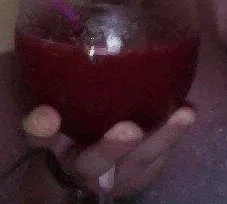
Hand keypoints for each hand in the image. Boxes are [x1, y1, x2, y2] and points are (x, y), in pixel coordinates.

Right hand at [21, 104, 195, 197]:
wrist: (81, 174)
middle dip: (111, 148)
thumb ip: (55, 95)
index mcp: (53, 146)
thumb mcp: (57, 114)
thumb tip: (59, 49)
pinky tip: (187, 113)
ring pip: (137, 163)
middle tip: (129, 130)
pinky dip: (172, 138)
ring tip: (185, 114)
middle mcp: (80, 166)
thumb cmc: (71, 128)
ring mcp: (112, 177)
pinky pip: (156, 162)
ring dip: (161, 139)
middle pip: (92, 163)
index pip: (39, 139)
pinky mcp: (137, 178)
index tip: (47, 114)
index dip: (41, 129)